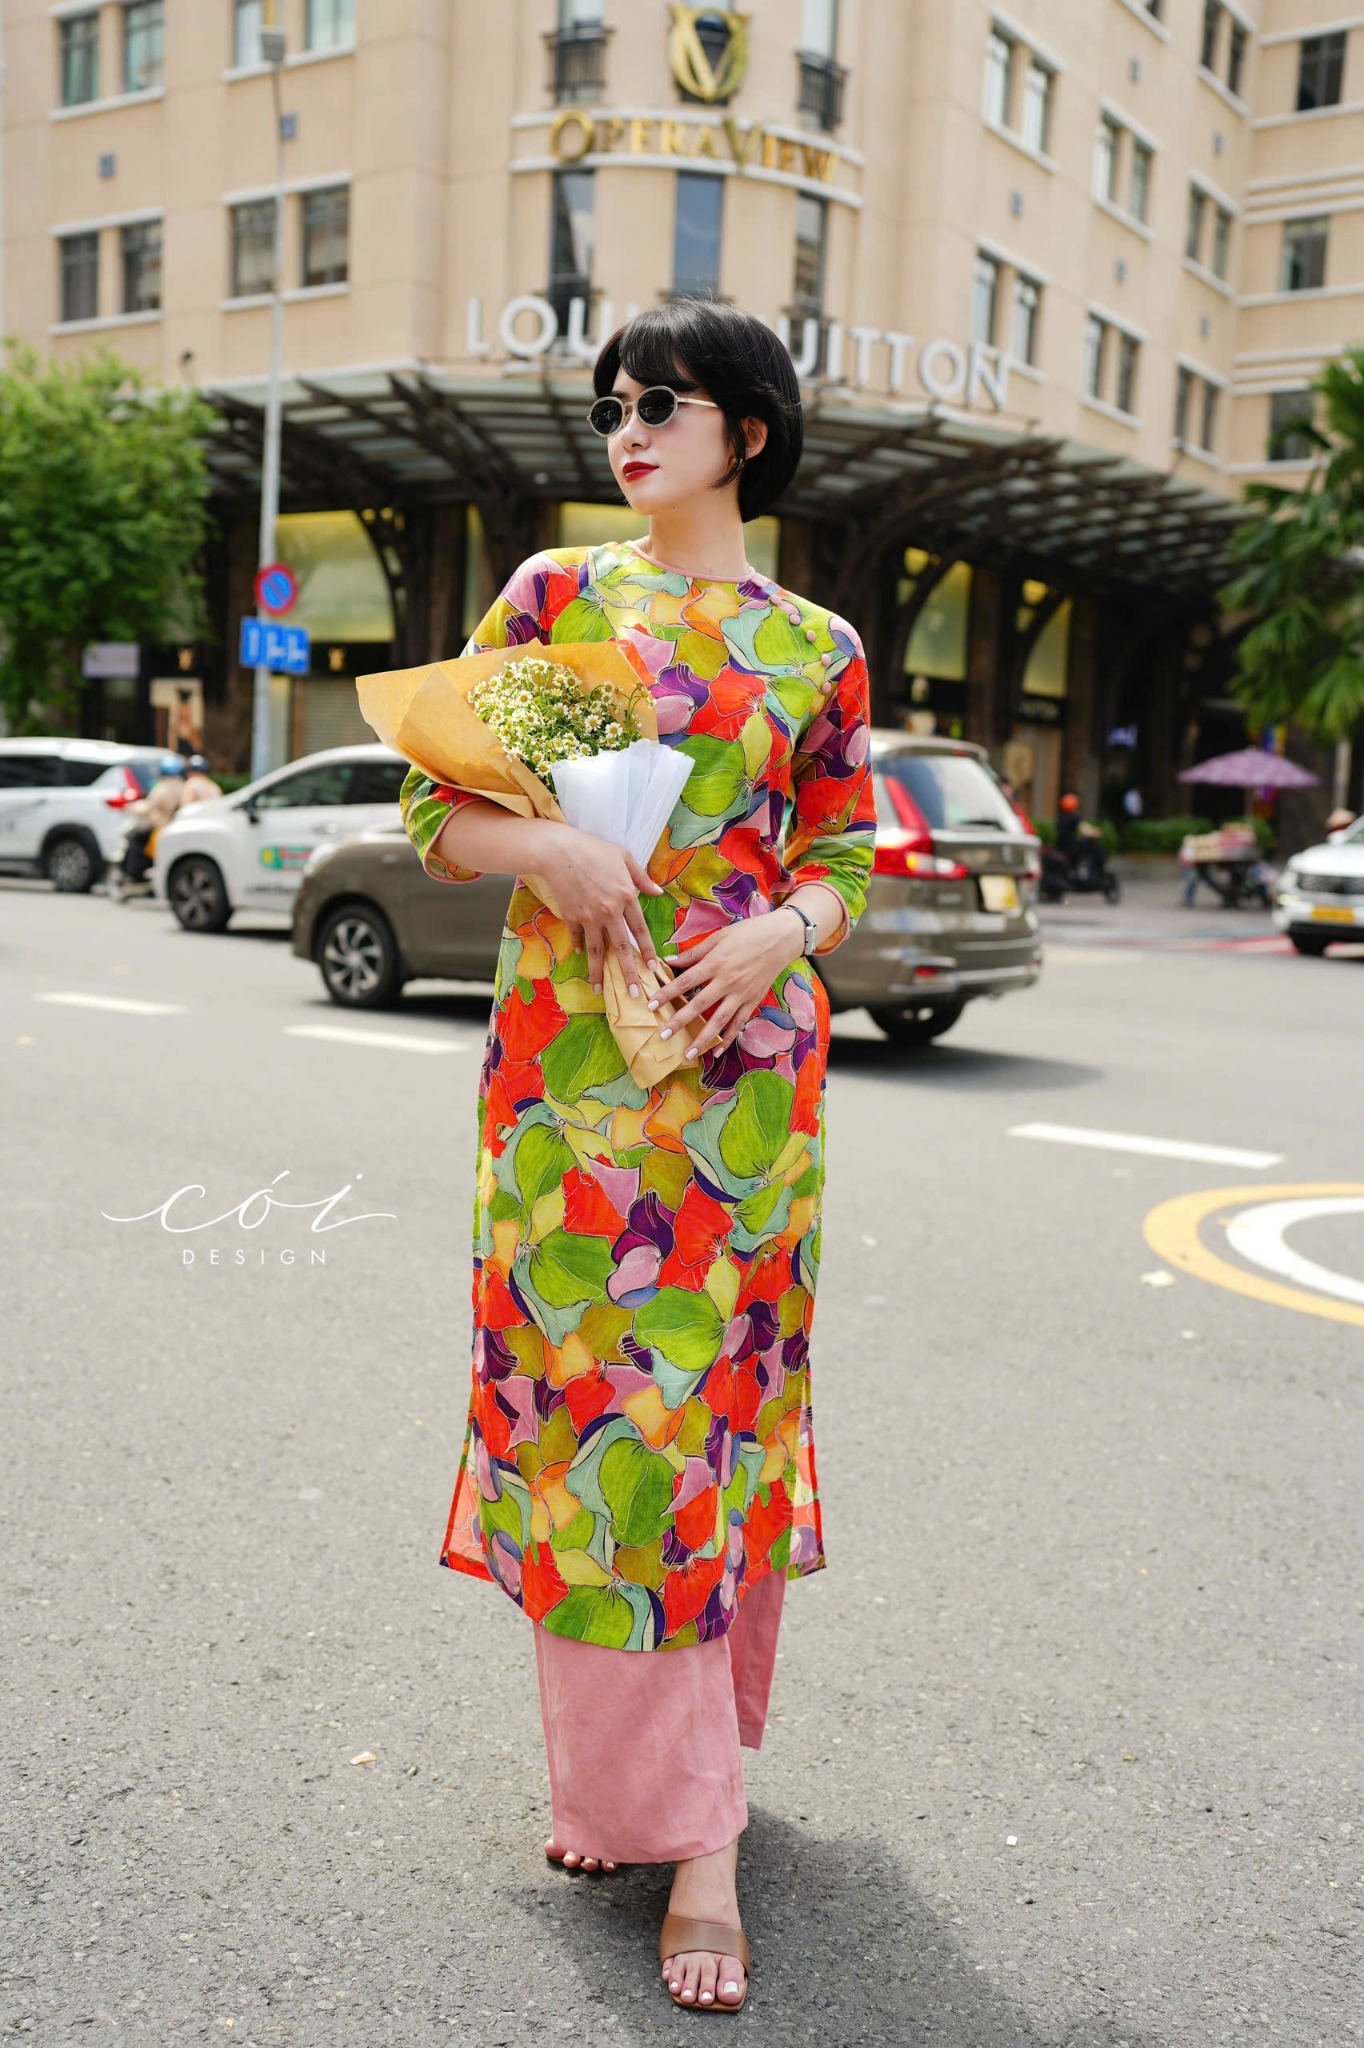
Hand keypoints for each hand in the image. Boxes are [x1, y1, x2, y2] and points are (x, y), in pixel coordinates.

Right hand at [538, 824, 664, 995]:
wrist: (558, 851)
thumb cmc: (593, 849)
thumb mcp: (623, 857)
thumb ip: (641, 877)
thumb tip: (657, 891)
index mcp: (626, 896)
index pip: (640, 930)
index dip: (648, 952)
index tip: (653, 970)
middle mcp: (609, 911)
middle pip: (622, 947)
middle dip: (628, 973)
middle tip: (634, 995)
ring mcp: (588, 916)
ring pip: (597, 950)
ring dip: (599, 972)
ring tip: (600, 990)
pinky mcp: (571, 916)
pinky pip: (577, 937)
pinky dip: (578, 947)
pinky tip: (580, 956)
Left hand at [649, 910, 804, 1056]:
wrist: (781, 938)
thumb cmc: (748, 933)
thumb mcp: (719, 937)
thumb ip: (694, 952)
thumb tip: (669, 960)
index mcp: (716, 962)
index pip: (685, 981)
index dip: (666, 994)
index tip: (650, 1006)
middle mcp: (727, 981)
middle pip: (699, 1005)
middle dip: (679, 1022)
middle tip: (662, 1037)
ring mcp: (741, 993)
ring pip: (719, 1020)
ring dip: (702, 1039)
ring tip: (688, 1054)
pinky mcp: (753, 1000)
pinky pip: (739, 1023)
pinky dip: (729, 1038)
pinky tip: (717, 1051)